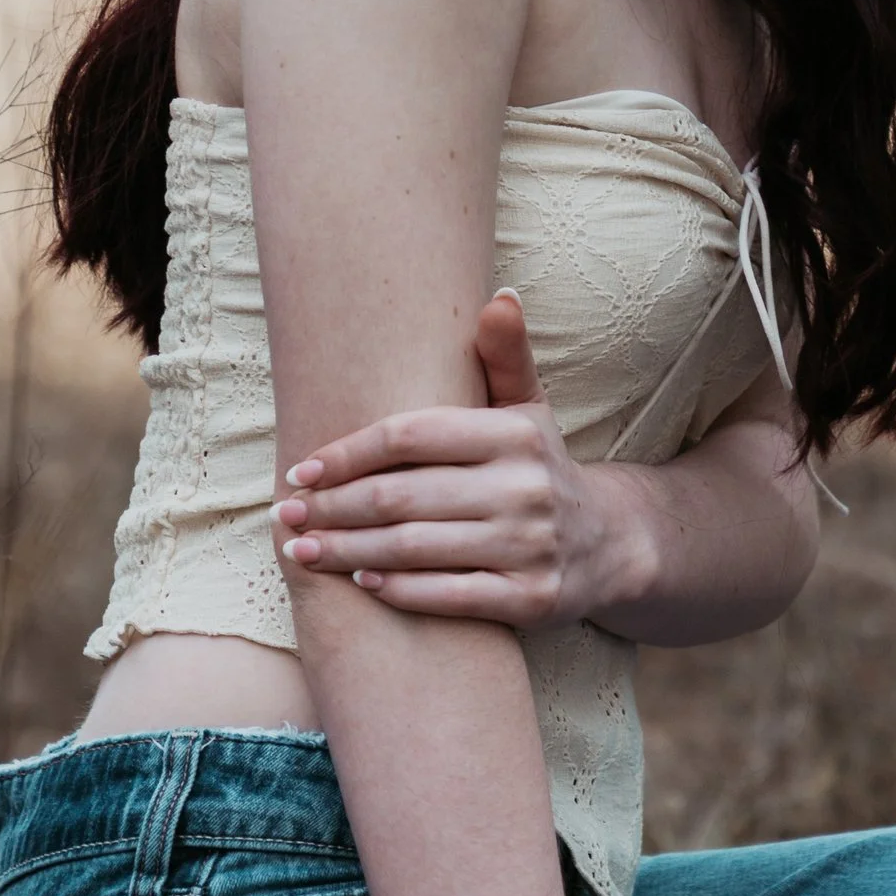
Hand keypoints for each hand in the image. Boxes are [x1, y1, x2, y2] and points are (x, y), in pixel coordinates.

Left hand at [272, 294, 646, 627]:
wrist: (608, 543)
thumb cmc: (539, 467)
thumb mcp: (529, 407)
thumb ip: (505, 356)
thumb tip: (499, 297)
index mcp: (515, 433)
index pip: (410, 436)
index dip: (347, 453)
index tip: (302, 470)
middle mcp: (526, 487)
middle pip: (403, 495)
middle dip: (333, 507)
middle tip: (287, 515)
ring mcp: (530, 545)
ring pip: (416, 548)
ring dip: (348, 550)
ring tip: (302, 551)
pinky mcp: (531, 598)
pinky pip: (449, 595)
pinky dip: (399, 588)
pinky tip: (362, 580)